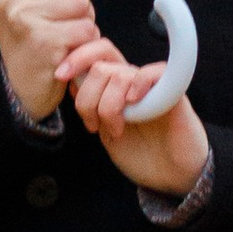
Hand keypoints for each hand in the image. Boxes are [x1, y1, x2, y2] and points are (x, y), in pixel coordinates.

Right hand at [0, 0, 96, 120]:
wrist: (22, 87)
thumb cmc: (31, 39)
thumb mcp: (21, 4)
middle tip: (64, 19)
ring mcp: (25, 19)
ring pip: (82, 3)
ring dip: (85, 21)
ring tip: (67, 35)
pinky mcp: (46, 41)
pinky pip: (87, 28)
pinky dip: (87, 42)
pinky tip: (71, 50)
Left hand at [59, 34, 209, 198]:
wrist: (172, 177)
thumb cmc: (141, 156)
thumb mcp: (105, 132)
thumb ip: (92, 107)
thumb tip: (71, 80)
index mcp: (115, 88)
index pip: (94, 54)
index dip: (75, 58)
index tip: (60, 76)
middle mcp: (132, 83)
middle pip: (100, 64)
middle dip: (87, 96)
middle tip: (94, 124)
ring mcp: (152, 87)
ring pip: (118, 74)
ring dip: (109, 105)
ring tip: (117, 128)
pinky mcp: (172, 93)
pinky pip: (155, 72)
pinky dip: (139, 84)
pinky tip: (134, 104)